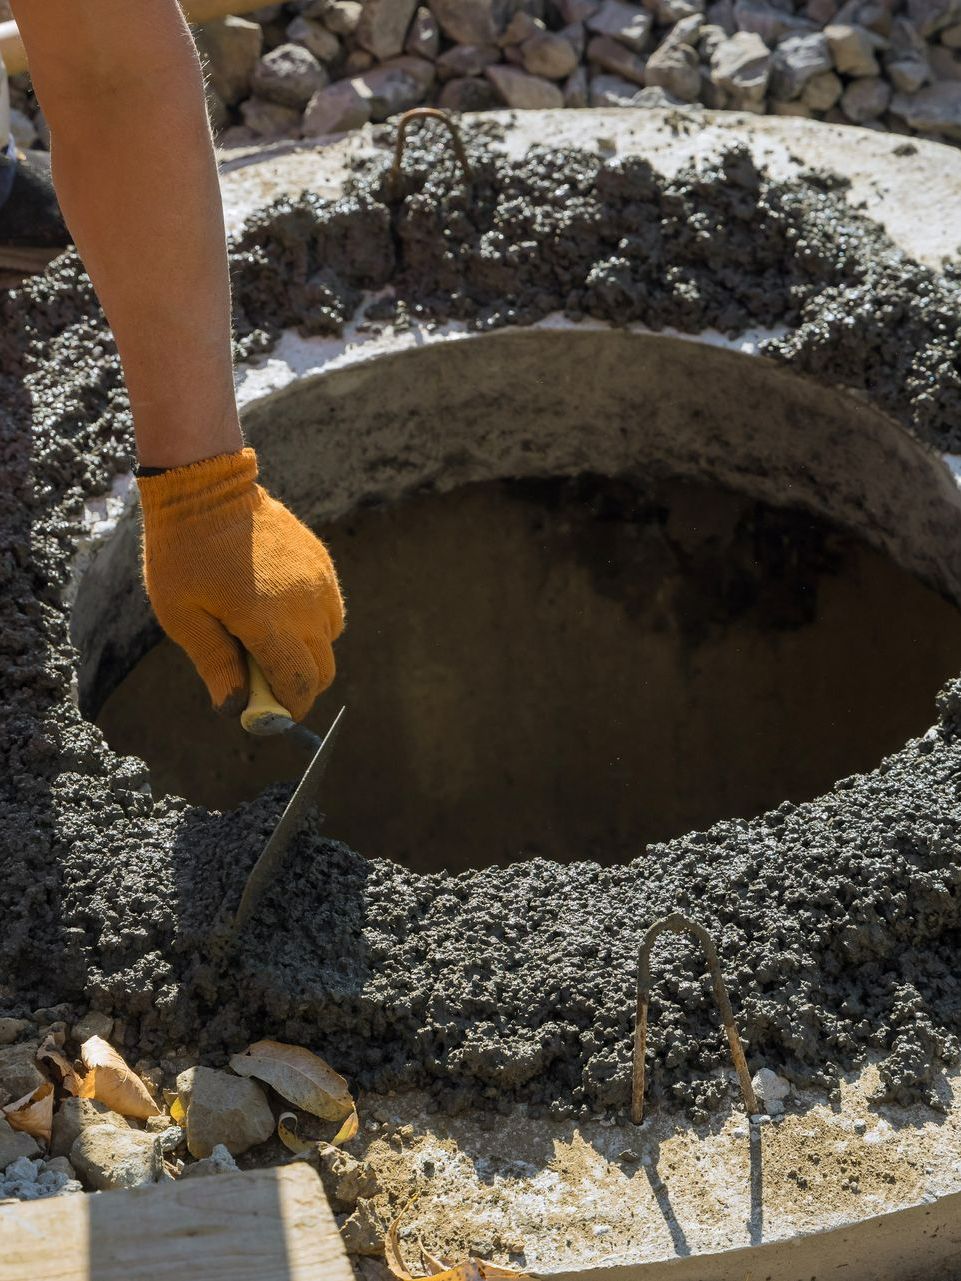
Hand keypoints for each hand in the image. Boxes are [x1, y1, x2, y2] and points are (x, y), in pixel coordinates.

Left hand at [138, 448, 343, 720]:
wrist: (206, 486)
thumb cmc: (183, 553)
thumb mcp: (182, 615)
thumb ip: (215, 664)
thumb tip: (236, 708)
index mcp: (267, 621)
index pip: (299, 685)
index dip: (288, 708)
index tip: (267, 712)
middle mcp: (304, 605)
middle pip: (323, 669)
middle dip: (298, 685)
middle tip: (262, 679)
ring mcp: (318, 582)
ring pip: (329, 639)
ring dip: (305, 651)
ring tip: (265, 636)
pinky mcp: (321, 564)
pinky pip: (329, 609)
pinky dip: (311, 622)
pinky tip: (276, 607)